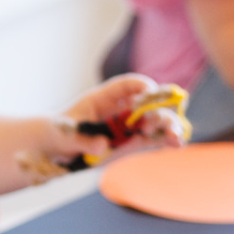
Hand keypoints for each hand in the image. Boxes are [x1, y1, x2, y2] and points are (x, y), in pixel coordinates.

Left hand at [44, 74, 185, 166]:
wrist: (56, 148)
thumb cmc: (59, 133)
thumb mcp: (66, 136)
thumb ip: (84, 140)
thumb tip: (102, 145)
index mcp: (103, 98)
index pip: (127, 85)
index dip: (141, 86)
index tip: (152, 93)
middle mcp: (120, 109)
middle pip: (146, 104)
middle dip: (160, 112)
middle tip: (168, 125)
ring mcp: (127, 125)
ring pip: (153, 121)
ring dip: (167, 127)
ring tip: (177, 138)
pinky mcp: (131, 142)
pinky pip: (151, 139)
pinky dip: (164, 140)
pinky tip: (177, 145)